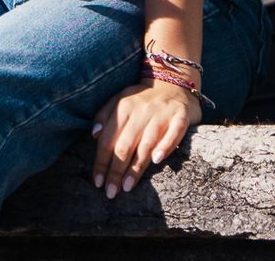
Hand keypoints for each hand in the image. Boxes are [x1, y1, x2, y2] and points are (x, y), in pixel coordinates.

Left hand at [90, 77, 199, 198]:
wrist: (174, 81)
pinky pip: (174, 133)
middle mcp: (141, 111)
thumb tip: (93, 135)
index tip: (98, 182)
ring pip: (146, 143)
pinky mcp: (181, 117)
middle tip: (111, 193)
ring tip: (127, 187)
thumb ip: (105, 116)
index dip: (101, 161)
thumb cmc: (142, 99)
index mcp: (123, 108)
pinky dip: (165, 146)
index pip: (108, 139)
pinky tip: (157, 160)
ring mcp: (162, 114)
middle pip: (124, 145)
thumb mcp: (120, 100)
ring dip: (135, 167)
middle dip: (115, 171)